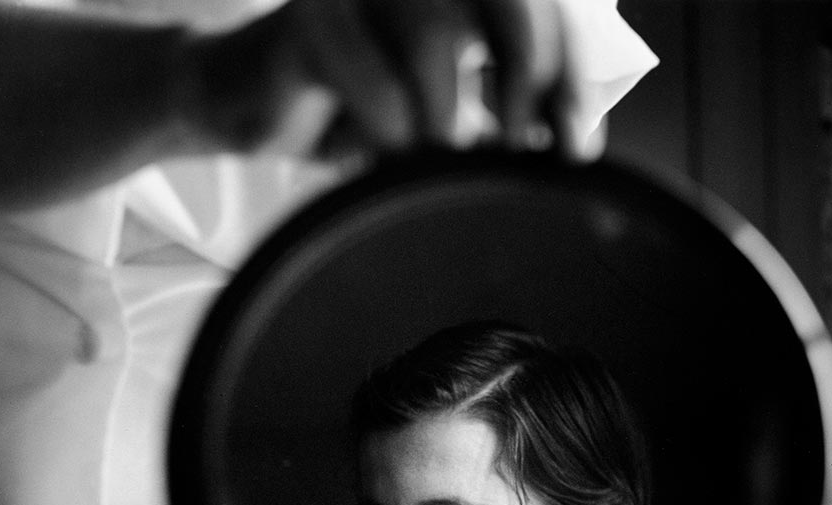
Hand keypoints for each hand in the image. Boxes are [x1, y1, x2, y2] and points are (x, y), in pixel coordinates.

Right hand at [187, 0, 600, 161]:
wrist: (253, 102)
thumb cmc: (358, 107)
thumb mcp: (447, 109)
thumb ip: (506, 108)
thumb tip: (574, 150)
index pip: (537, 7)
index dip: (568, 72)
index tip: (577, 150)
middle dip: (527, 72)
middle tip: (524, 149)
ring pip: (432, 30)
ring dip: (445, 116)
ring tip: (435, 162)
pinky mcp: (309, 22)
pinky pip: (369, 80)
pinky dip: (387, 132)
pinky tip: (381, 157)